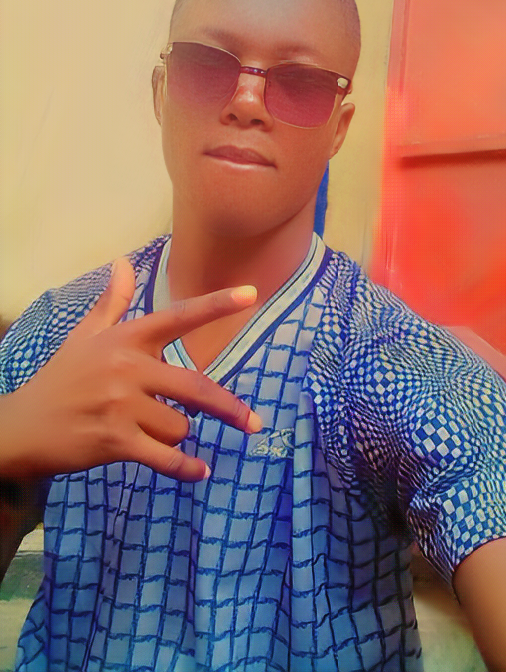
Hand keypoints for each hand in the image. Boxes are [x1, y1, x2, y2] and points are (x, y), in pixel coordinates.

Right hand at [1, 257, 260, 481]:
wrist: (22, 426)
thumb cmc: (62, 378)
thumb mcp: (85, 335)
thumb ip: (113, 301)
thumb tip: (123, 261)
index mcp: (125, 338)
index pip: (178, 317)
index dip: (216, 304)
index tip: (251, 294)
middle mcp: (127, 368)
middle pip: (195, 386)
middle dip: (228, 408)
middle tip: (253, 422)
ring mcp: (121, 406)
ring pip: (179, 425)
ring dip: (177, 434)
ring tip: (154, 431)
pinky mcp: (115, 441)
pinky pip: (163, 457)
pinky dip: (184, 468)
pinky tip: (200, 472)